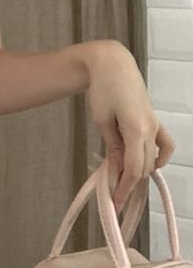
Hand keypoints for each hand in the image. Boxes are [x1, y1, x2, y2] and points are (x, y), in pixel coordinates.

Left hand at [84, 41, 175, 213]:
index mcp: (137, 130)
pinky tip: (149, 164)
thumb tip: (116, 171)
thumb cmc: (102, 90)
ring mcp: (155, 124)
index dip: (124, 187)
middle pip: (143, 166)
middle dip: (129, 183)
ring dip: (139, 171)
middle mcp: (151, 129)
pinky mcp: (154, 120)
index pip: (132, 168)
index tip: (114, 201)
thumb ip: (113, 147)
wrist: (112, 66)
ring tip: (123, 180)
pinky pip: (164, 144)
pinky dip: (158, 157)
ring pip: (152, 158)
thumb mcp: (102, 120)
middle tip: (113, 195)